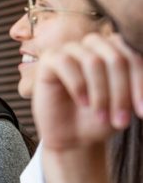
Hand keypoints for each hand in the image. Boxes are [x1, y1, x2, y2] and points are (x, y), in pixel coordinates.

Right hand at [32, 33, 142, 150]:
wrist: (72, 138)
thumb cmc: (101, 119)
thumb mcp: (127, 103)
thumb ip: (137, 84)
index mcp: (116, 49)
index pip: (133, 57)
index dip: (140, 84)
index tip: (142, 113)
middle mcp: (94, 45)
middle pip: (116, 59)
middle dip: (121, 92)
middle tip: (120, 120)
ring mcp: (71, 50)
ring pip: (93, 62)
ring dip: (101, 93)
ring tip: (101, 116)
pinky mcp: (49, 59)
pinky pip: (65, 63)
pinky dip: (78, 85)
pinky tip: (82, 102)